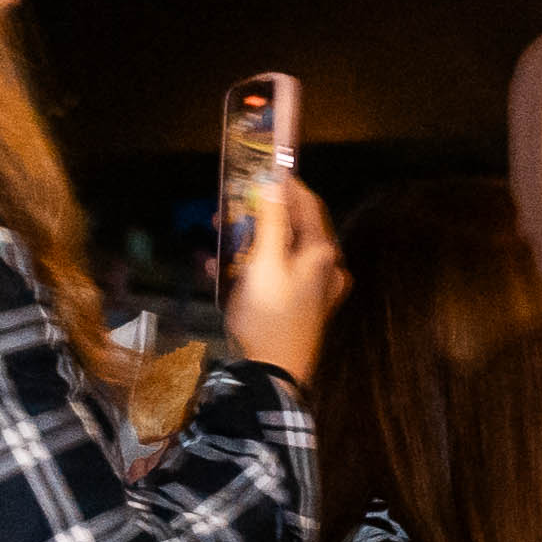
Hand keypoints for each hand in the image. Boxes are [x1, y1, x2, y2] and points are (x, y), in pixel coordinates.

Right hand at [218, 163, 343, 383]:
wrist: (272, 374)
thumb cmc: (269, 314)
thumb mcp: (265, 263)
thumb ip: (270, 222)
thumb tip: (275, 184)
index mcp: (322, 254)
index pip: (308, 205)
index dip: (286, 184)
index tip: (262, 167)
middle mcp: (325, 268)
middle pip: (293, 228)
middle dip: (258, 214)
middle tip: (229, 206)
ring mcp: (314, 288)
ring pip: (280, 251)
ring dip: (247, 240)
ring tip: (217, 232)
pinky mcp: (298, 305)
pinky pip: (274, 275)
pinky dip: (249, 267)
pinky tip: (216, 267)